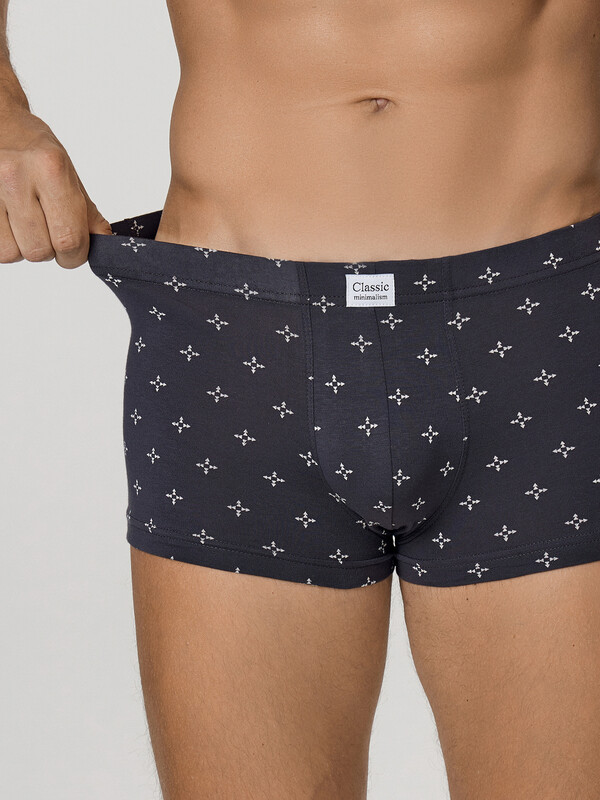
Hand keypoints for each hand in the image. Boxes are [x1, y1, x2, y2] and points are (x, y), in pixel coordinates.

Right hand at [0, 108, 111, 267]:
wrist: (2, 124)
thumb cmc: (36, 152)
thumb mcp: (69, 175)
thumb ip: (87, 214)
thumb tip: (105, 245)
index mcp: (50, 169)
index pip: (69, 239)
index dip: (75, 256)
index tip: (75, 251)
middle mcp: (16, 176)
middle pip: (40, 251)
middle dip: (50, 250)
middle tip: (48, 230)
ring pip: (13, 253)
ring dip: (24, 247)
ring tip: (26, 222)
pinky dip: (7, 242)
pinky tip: (11, 222)